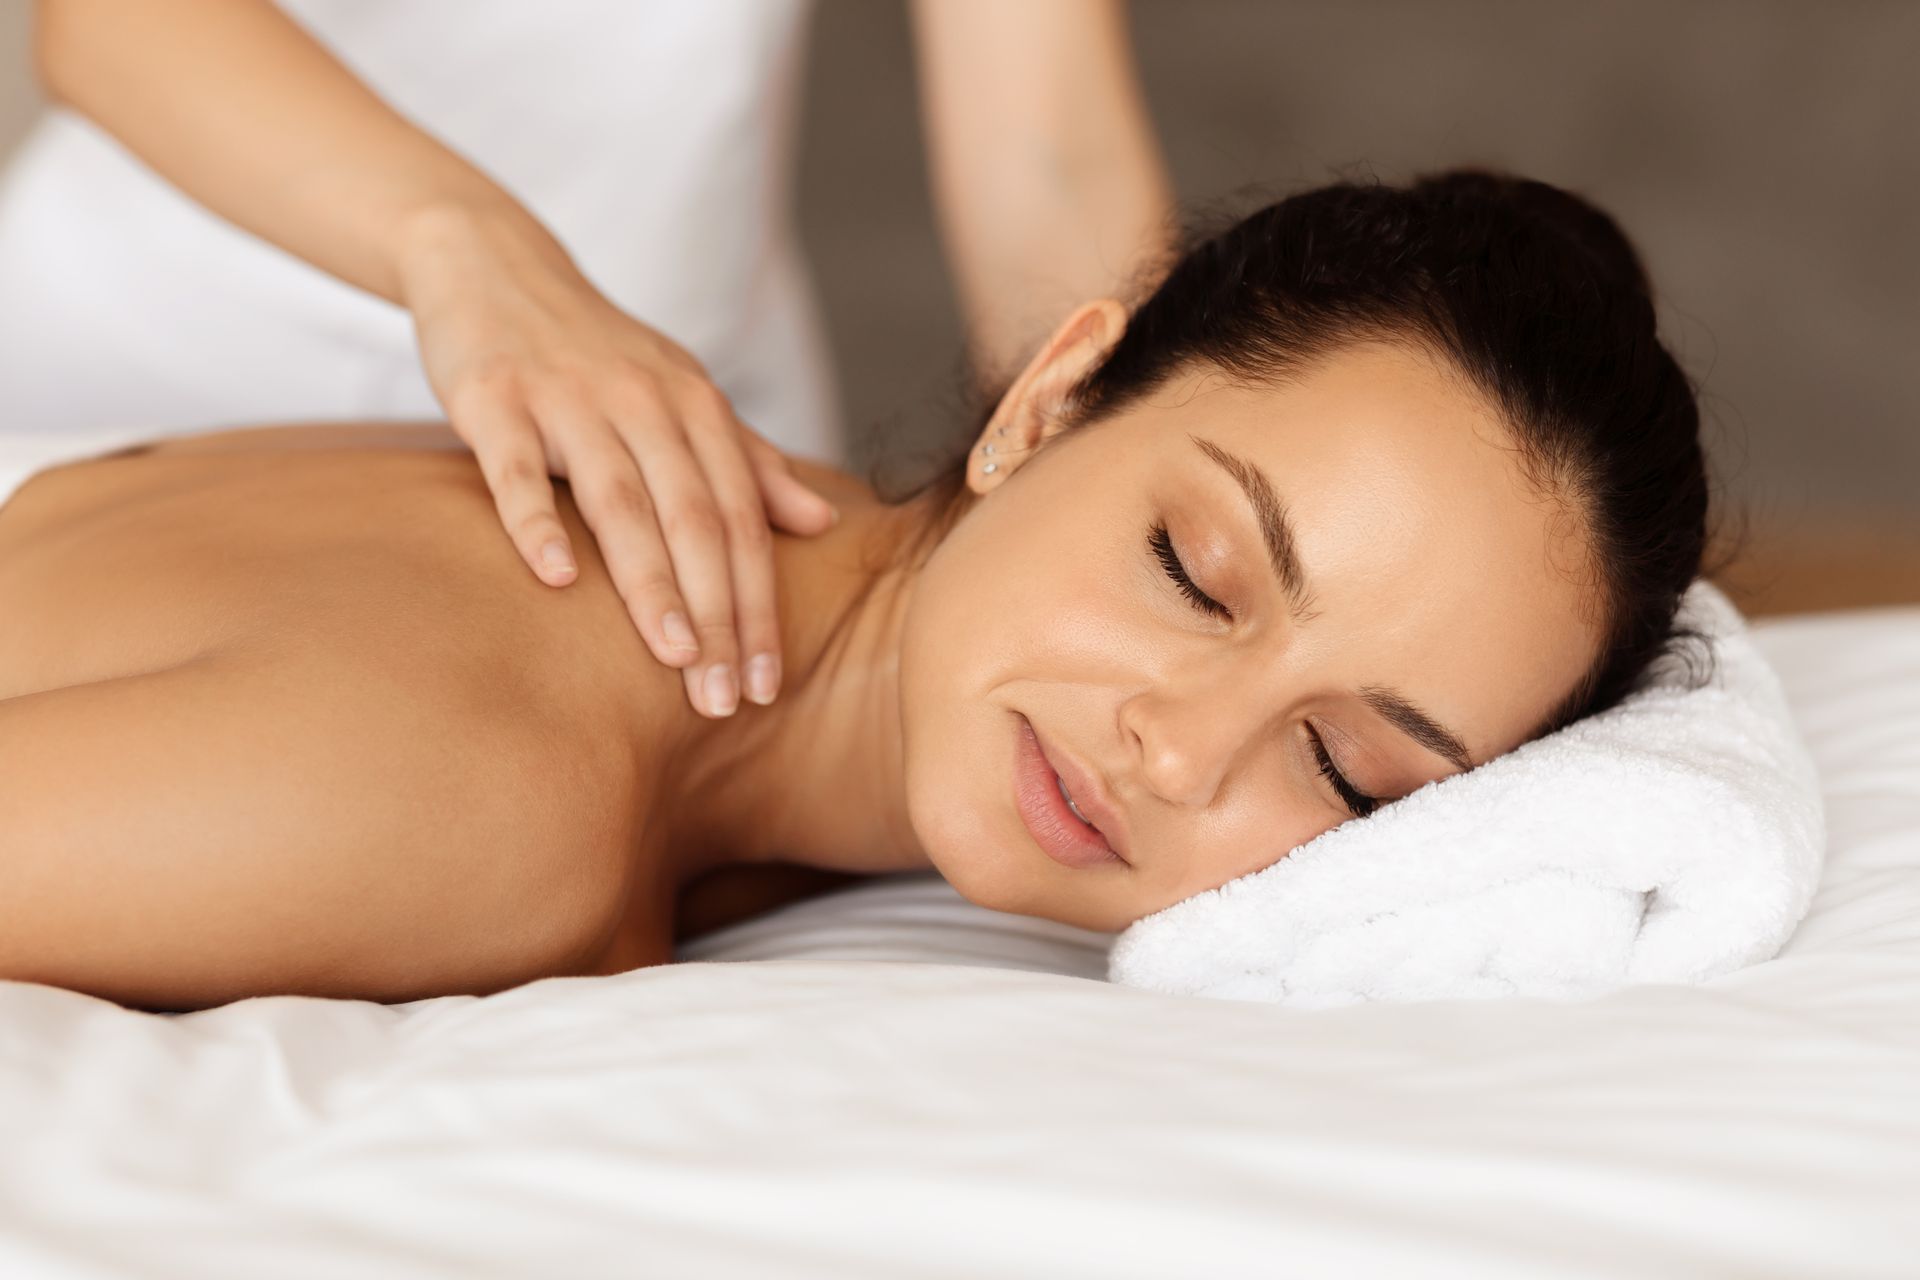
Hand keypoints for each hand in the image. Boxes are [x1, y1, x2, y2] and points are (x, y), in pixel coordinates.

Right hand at [395, 206, 838, 717]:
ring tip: (676, 658)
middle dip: (719, 615)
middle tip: (726, 698)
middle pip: (695, 521)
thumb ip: (749, 460)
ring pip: (622, 501)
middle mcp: (644, 402)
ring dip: (652, 583)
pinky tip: (558, 579)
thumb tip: (821, 521)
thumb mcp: (682, 393)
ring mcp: (568, 398)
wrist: (493, 262)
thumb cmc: (597, 350)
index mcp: (695, 409)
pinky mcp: (496, 397)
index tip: (769, 682)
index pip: (742, 522)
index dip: (760, 604)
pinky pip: (518, 468)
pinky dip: (538, 521)